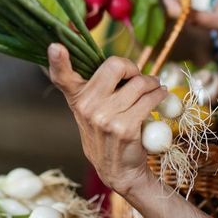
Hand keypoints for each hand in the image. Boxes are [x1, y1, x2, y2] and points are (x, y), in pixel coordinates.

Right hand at [47, 44, 167, 194]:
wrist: (119, 171)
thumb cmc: (108, 135)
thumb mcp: (91, 113)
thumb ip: (96, 89)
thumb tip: (119, 64)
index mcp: (77, 99)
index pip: (61, 77)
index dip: (57, 60)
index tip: (57, 46)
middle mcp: (87, 107)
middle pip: (115, 65)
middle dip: (133, 68)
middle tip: (139, 76)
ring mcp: (105, 118)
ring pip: (139, 83)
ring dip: (153, 83)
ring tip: (155, 88)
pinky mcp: (125, 128)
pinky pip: (149, 100)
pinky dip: (160, 95)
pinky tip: (161, 96)